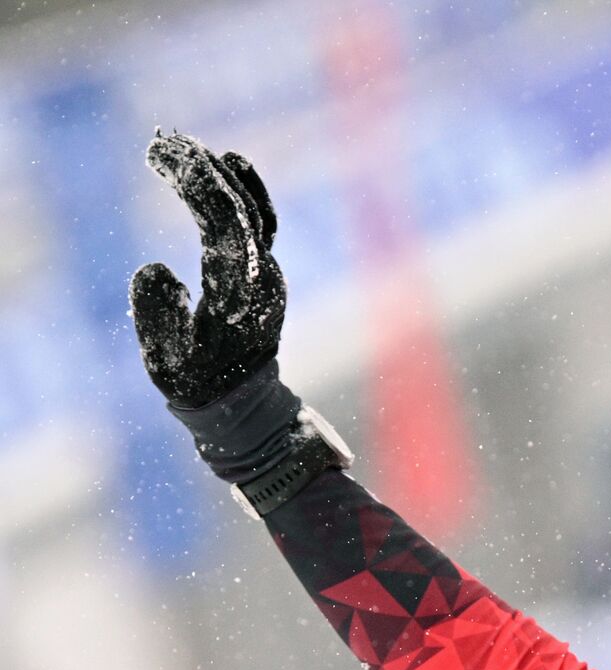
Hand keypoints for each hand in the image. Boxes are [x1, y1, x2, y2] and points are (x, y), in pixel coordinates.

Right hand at [130, 131, 284, 408]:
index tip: (161, 155)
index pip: (222, 225)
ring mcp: (268, 273)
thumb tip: (156, 268)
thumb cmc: (198, 382)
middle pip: (237, 209)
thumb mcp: (165, 360)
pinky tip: (231, 161)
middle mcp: (261, 277)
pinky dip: (246, 190)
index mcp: (237, 293)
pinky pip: (261, 222)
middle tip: (162, 139)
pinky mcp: (265, 272)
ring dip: (219, 175)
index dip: (194, 186)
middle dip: (200, 171)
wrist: (243, 402)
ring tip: (183, 143)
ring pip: (252, 211)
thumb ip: (156, 315)